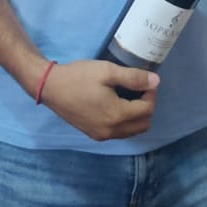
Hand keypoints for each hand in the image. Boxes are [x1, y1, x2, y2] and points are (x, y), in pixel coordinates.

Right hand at [37, 59, 157, 141]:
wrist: (50, 87)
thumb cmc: (78, 77)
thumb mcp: (107, 71)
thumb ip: (133, 77)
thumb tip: (156, 81)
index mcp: (116, 115)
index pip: (147, 110)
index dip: (151, 94)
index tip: (146, 80)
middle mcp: (111, 131)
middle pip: (143, 124)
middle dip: (147, 107)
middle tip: (140, 89)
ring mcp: (102, 135)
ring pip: (131, 131)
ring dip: (137, 116)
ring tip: (129, 96)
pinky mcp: (94, 134)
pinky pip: (119, 133)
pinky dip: (125, 122)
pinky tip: (117, 105)